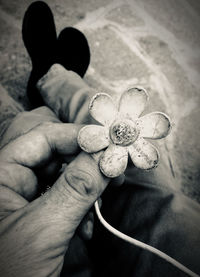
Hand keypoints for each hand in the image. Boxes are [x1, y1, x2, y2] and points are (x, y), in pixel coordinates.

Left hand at [0, 111, 108, 276]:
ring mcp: (30, 198)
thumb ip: (76, 189)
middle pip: (58, 155)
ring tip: (98, 207)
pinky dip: (83, 208)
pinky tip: (86, 228)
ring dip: (88, 190)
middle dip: (87, 164)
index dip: (77, 136)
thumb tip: (106, 155)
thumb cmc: (9, 273)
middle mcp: (15, 181)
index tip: (109, 141)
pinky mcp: (44, 214)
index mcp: (2, 175)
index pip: (43, 138)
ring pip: (67, 176)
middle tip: (113, 170)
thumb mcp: (43, 229)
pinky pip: (69, 198)